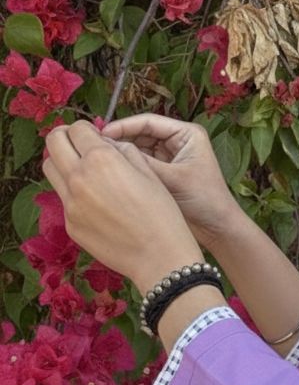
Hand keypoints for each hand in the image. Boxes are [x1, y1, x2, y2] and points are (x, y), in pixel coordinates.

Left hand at [42, 120, 204, 291]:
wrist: (158, 256)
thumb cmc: (162, 213)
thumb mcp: (149, 173)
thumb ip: (123, 151)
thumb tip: (106, 144)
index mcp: (102, 159)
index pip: (77, 128)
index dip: (87, 128)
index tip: (94, 134)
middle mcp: (79, 177)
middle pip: (54, 142)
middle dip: (65, 136)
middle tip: (78, 142)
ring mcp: (70, 202)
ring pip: (50, 168)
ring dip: (62, 160)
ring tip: (81, 168)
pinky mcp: (70, 223)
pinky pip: (63, 197)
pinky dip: (73, 190)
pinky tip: (95, 201)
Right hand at [99, 112, 238, 251]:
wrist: (217, 228)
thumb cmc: (204, 200)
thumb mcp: (172, 179)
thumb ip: (142, 163)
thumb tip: (109, 149)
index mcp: (186, 133)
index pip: (148, 121)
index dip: (123, 126)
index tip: (100, 136)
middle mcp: (177, 141)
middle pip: (140, 133)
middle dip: (119, 140)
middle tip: (93, 149)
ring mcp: (170, 157)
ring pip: (138, 148)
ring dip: (122, 154)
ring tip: (98, 161)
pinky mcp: (164, 172)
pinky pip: (141, 164)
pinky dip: (128, 167)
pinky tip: (110, 173)